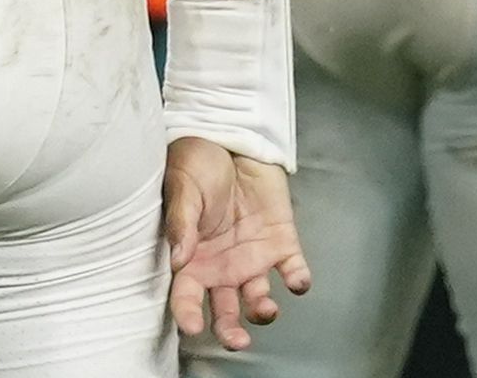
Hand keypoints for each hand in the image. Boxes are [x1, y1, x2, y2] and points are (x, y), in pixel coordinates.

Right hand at [162, 137, 307, 350]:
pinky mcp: (281, 243)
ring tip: (265, 308)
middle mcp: (222, 266)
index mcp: (192, 257)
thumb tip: (178, 259)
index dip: (187, 313)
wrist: (229, 137)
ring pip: (259, 298)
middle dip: (231, 330)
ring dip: (263, 310)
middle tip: (237, 339)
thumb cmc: (195, 162)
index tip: (191, 324)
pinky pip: (293, 270)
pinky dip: (298, 279)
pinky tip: (297, 281)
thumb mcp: (182, 187)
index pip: (186, 295)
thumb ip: (181, 223)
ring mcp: (252, 257)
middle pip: (225, 310)